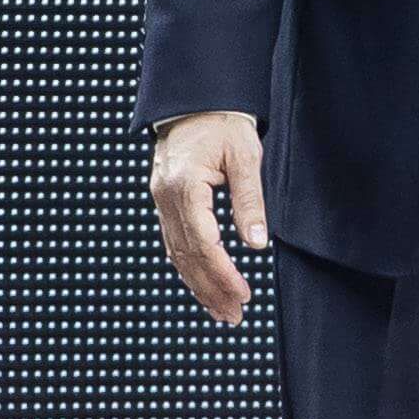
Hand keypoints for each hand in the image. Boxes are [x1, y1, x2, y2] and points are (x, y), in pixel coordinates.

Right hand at [151, 110, 268, 323]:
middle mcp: (165, 197)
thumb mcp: (245, 157)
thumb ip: (249, 201)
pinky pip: (173, 242)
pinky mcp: (164, 202)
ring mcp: (160, 201)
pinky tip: (202, 284)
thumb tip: (257, 243)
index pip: (204, 242)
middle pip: (187, 255)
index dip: (223, 273)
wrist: (195, 101)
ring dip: (198, 285)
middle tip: (233, 316)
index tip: (243, 294)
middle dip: (210, 289)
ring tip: (221, 311)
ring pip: (176, 253)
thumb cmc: (223, 124)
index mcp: (184, 185)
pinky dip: (188, 267)